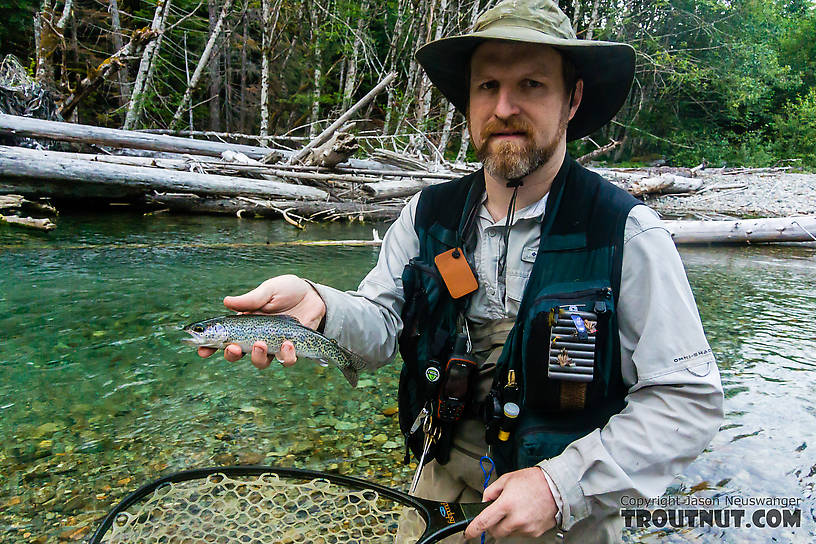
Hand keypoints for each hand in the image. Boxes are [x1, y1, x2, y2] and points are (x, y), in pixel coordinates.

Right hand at [196, 274, 326, 368]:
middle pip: (237, 354)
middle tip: (232, 348)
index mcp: (245, 323)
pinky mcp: (292, 350)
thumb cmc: (288, 291)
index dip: (210, 346)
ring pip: (260, 362)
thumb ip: (250, 299)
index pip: (223, 337)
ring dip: (257, 357)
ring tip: (261, 344)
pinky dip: (286, 356)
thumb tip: (226, 302)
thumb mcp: (269, 290)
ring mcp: (273, 346)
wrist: (314, 296)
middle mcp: (256, 337)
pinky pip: (285, 361)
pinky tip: (288, 342)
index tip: (201, 351)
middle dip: (231, 355)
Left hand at [463, 467, 557, 539]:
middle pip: (495, 532)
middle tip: (498, 514)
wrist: (557, 486)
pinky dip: (519, 526)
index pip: (484, 522)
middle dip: (493, 525)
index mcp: (506, 504)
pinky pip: (521, 533)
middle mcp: (516, 519)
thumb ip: (491, 491)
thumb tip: (484, 502)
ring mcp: (526, 527)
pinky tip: (525, 513)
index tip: (469, 532)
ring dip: (507, 525)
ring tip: (516, 509)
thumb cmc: (534, 481)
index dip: (473, 529)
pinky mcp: (535, 532)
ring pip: (508, 533)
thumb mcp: (507, 479)